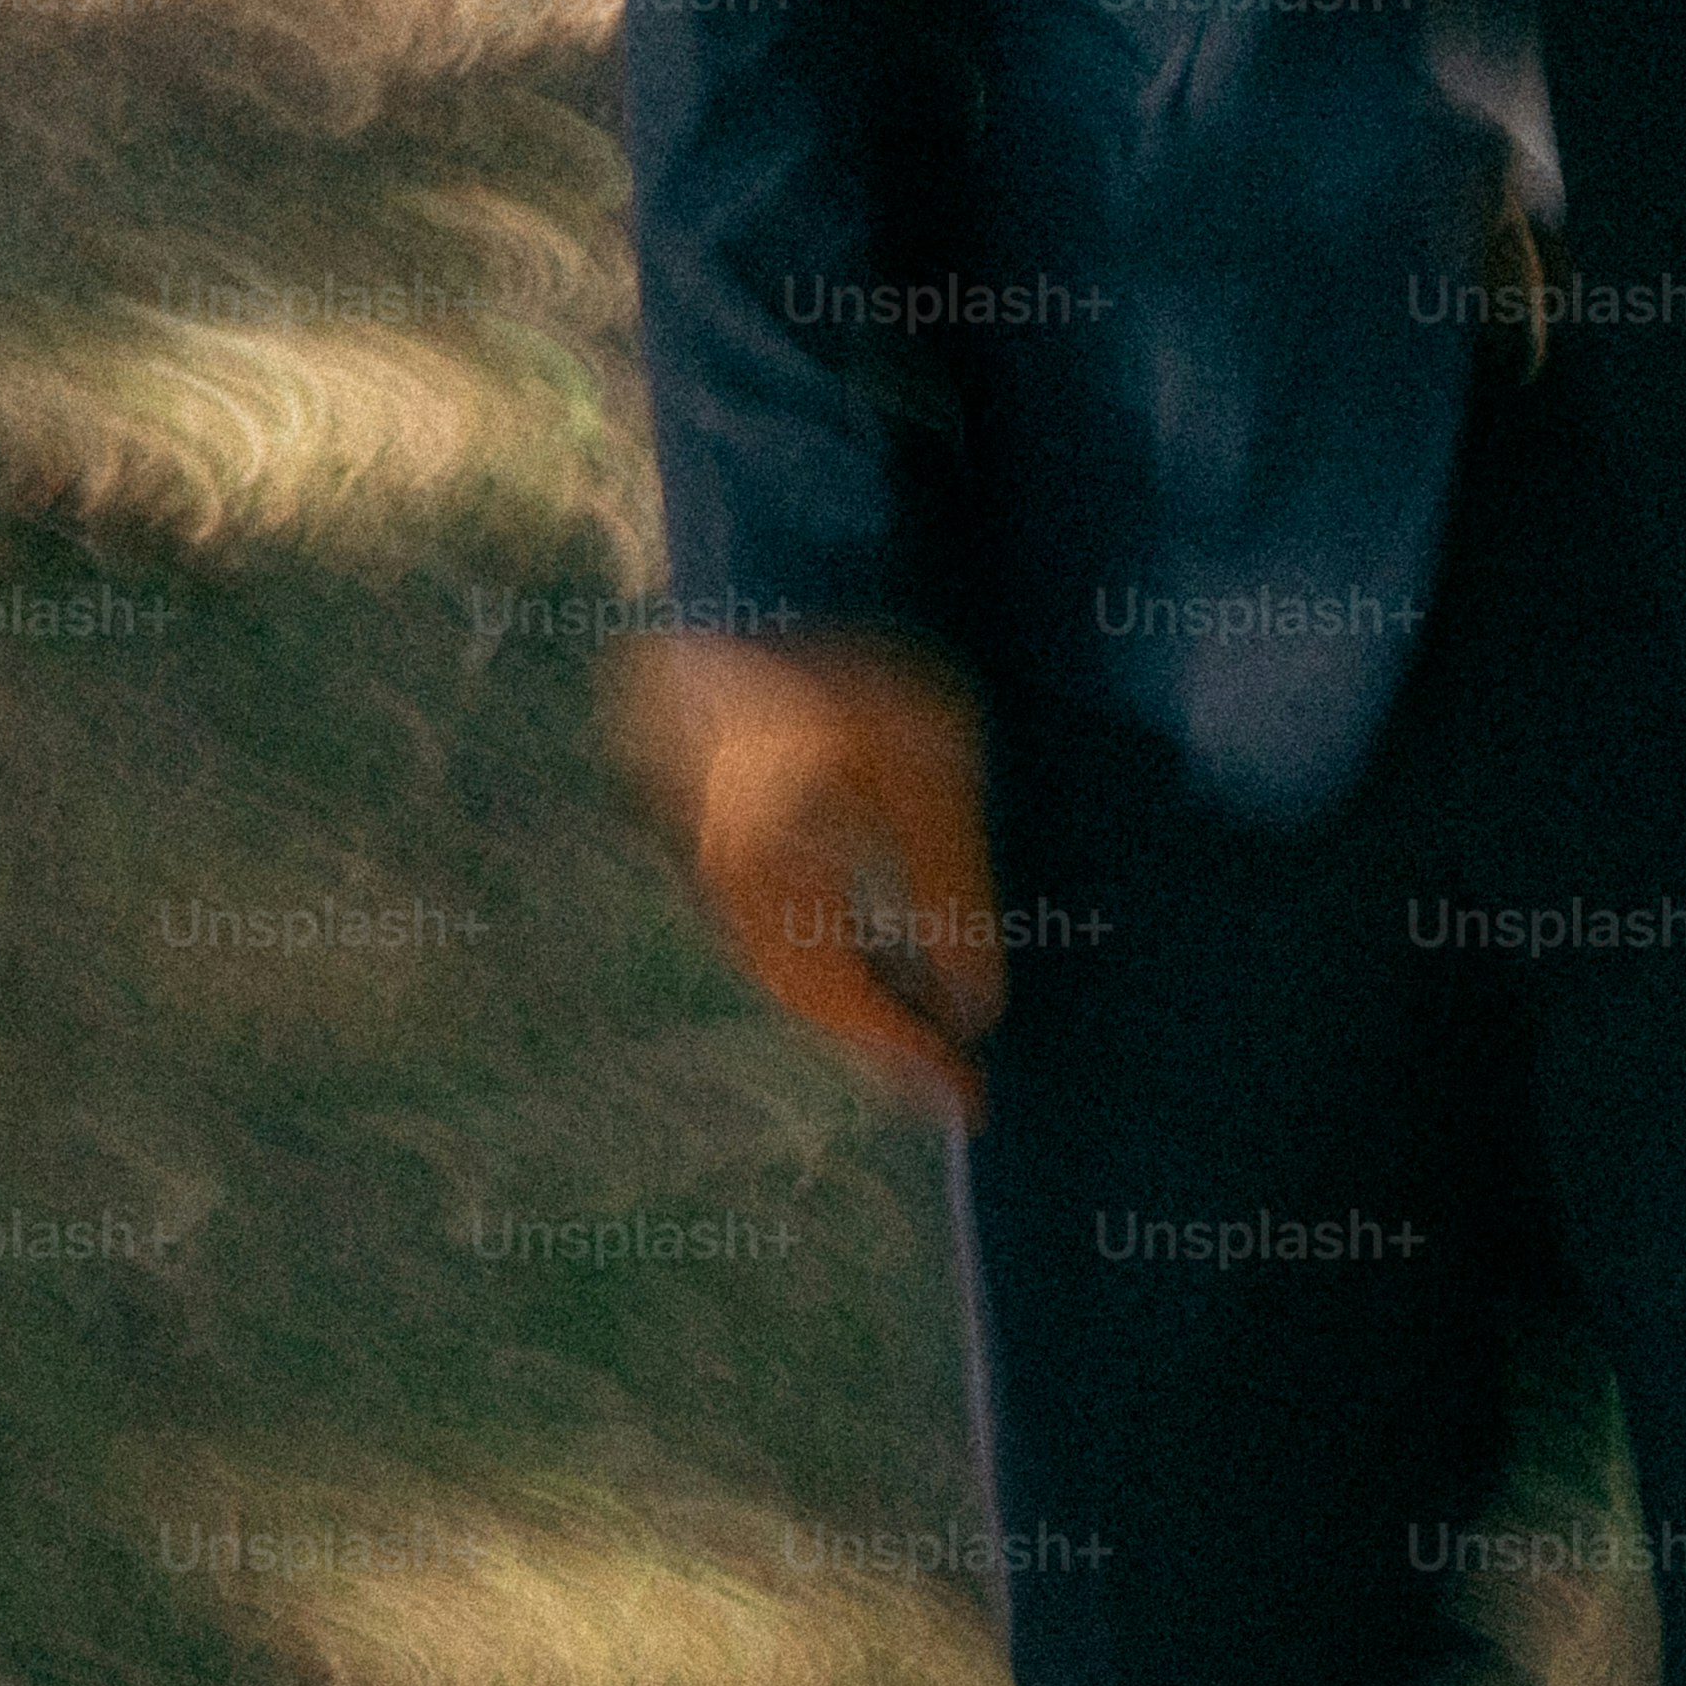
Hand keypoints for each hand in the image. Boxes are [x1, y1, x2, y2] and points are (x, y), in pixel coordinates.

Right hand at [600, 624, 1005, 1127]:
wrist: (773, 581)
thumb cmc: (860, 666)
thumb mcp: (933, 771)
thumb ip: (949, 890)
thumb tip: (970, 1004)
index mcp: (772, 858)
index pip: (840, 994)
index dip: (906, 1057)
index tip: (967, 1103)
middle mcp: (727, 869)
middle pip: (805, 993)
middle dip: (882, 1049)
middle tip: (956, 1091)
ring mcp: (714, 853)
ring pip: (785, 967)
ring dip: (857, 1013)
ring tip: (932, 1045)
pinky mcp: (724, 837)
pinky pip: (774, 930)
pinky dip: (831, 967)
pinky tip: (887, 977)